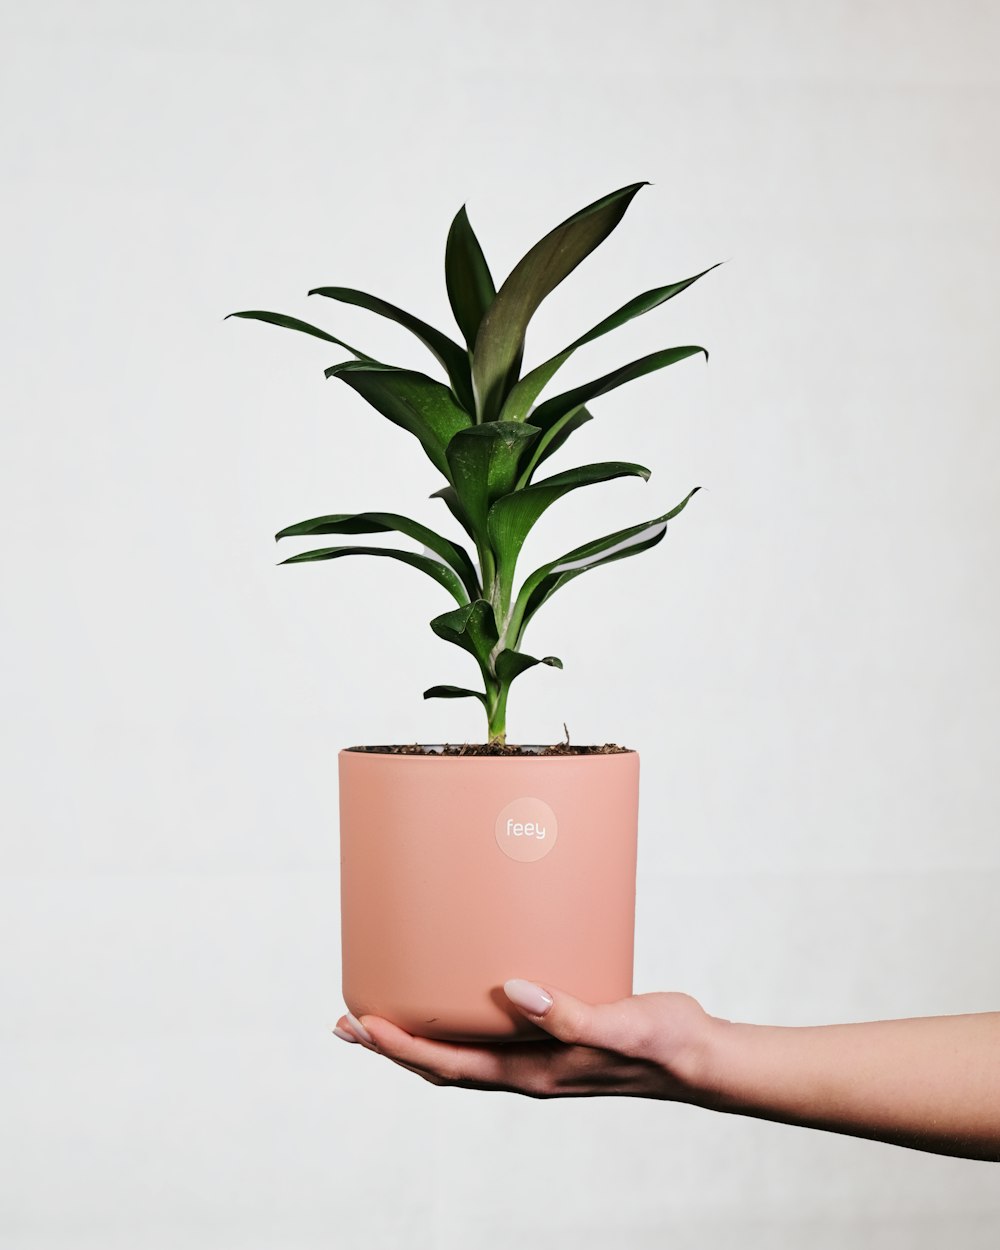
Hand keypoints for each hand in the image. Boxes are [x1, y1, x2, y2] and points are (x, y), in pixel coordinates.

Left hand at [334, 980, 718, 1099]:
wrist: (695, 1057)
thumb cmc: (661, 1042)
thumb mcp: (616, 1024)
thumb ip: (567, 1013)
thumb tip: (514, 992)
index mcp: (533, 1073)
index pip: (449, 1065)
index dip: (402, 1049)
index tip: (363, 1026)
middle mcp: (527, 1071)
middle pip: (441, 1067)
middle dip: (392, 1049)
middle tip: (347, 1025)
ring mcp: (538, 1058)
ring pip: (461, 1056)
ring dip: (418, 1040)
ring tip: (384, 1016)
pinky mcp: (552, 1038)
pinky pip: (492, 1037)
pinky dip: (459, 1025)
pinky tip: (461, 998)